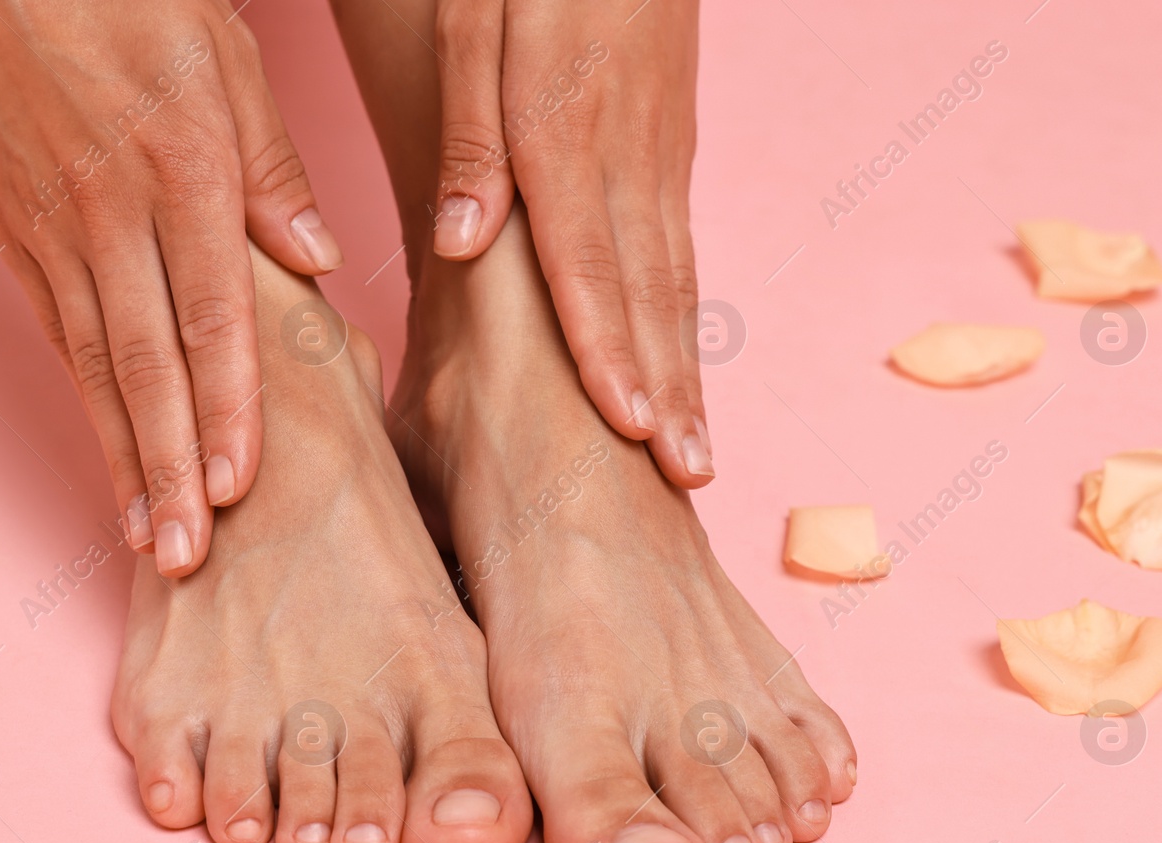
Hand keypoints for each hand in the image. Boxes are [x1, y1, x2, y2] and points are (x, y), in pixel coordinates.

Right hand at [0, 0, 343, 574]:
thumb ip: (271, 168)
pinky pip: (55, 324)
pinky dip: (82, 394)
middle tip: (185, 556)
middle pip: (146, 365)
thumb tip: (317, 263)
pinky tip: (106, 448)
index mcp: (183, 173)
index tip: (239, 490)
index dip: (228, 414)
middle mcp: (112, 213)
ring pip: (92, 361)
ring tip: (144, 531)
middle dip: (170, 469)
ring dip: (120, 454)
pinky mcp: (10, 224)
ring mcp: (51, 224)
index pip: (214, 321)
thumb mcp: (225, 61)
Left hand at [430, 0, 710, 485]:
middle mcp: (627, 159)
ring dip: (690, 372)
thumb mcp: (475, 21)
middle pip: (650, 293)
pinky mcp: (670, 156)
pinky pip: (682, 255)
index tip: (630, 427)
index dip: (611, 349)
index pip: (590, 263)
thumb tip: (462, 236)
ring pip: (678, 282)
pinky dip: (687, 326)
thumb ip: (471, 132)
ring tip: (699, 456)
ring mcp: (660, 160)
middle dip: (669, 390)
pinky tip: (687, 373)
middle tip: (687, 477)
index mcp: (568, 132)